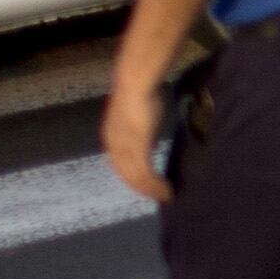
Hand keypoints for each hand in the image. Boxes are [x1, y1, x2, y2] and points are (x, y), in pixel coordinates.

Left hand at [104, 70, 172, 201]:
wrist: (137, 82)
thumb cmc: (142, 93)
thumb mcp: (140, 117)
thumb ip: (143, 132)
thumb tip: (150, 145)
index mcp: (113, 139)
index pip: (122, 166)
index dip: (135, 179)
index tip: (149, 187)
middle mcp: (115, 147)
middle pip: (128, 176)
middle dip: (143, 188)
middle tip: (160, 196)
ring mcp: (125, 149)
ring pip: (136, 178)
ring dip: (151, 190)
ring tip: (166, 196)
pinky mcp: (137, 148)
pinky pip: (145, 173)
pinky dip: (155, 185)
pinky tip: (166, 190)